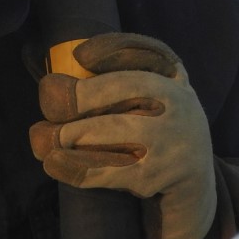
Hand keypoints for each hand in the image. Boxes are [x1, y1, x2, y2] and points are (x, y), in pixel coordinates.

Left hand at [28, 33, 216, 238]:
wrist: (192, 187)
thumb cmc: (155, 133)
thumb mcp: (150, 101)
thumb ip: (117, 85)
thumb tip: (54, 87)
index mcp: (175, 80)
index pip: (149, 53)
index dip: (113, 50)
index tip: (78, 56)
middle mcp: (182, 105)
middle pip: (133, 88)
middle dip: (86, 93)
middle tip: (49, 101)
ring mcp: (175, 142)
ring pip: (121, 129)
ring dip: (76, 132)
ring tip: (46, 137)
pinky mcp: (160, 176)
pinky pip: (113, 170)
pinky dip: (79, 167)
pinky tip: (53, 163)